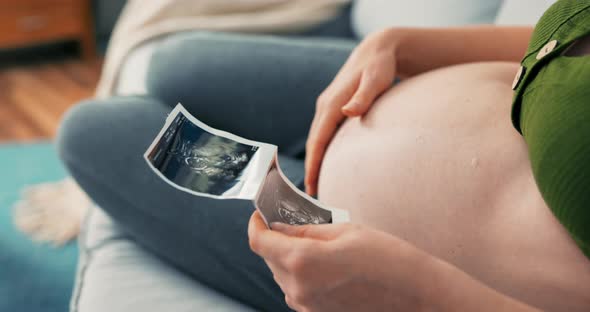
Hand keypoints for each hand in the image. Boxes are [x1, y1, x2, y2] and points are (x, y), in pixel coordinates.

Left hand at [247, 211, 435, 311]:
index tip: (259, 215)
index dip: (255, 224)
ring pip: (281, 275)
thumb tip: (280, 227)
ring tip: (314, 244)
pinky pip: (296, 290)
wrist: (417, 296)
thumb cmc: (387, 259)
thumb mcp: (345, 231)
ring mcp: (307, 306)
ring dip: (287, 257)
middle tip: (292, 223)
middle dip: (275, 239)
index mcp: (302, 262)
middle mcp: (298, 288)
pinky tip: (322, 264)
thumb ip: (305, 231)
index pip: (259, 242)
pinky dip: (299, 273)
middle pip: (268, 258)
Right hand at [305, 29, 399, 194]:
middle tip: (313, 195)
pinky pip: (324, 134)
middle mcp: (325, 107)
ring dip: (316, 161)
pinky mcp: (333, 109)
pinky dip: (322, 150)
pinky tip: (328, 163)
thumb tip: (347, 112)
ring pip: (318, 139)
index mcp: (331, 104)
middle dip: (312, 169)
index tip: (312, 186)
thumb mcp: (375, 80)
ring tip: (317, 185)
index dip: (313, 164)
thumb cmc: (379, 67)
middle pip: (315, 143)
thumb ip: (363, 97)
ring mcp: (327, 107)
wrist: (376, 51)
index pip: (318, 140)